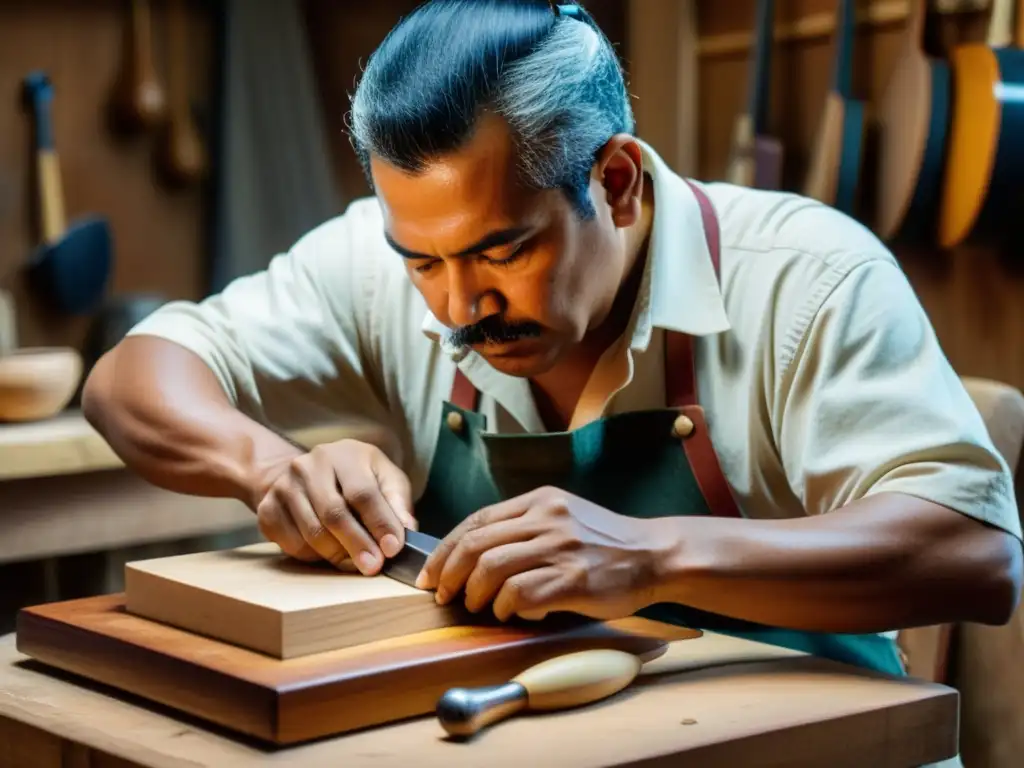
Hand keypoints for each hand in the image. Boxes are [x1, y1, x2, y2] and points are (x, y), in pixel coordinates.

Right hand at [255, 439, 415, 574]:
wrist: (303, 474)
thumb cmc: (355, 478)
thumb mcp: (383, 478)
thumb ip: (397, 501)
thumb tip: (407, 530)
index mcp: (344, 454)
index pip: (363, 492)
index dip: (380, 523)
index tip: (393, 549)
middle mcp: (309, 465)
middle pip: (334, 513)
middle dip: (357, 544)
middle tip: (373, 567)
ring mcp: (284, 486)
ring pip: (312, 532)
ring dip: (337, 555)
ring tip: (355, 565)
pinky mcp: (267, 509)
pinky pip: (291, 543)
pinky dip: (314, 556)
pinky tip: (329, 554)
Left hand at [415, 486, 669, 621]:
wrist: (655, 555)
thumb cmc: (606, 542)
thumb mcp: (564, 516)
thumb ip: (525, 526)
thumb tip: (475, 554)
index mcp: (540, 500)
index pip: (476, 520)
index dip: (445, 548)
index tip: (431, 572)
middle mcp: (546, 518)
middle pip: (476, 544)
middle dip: (449, 573)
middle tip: (442, 595)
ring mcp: (560, 547)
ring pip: (491, 568)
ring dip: (474, 593)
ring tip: (477, 607)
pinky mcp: (572, 578)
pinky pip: (520, 594)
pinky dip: (505, 607)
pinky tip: (510, 613)